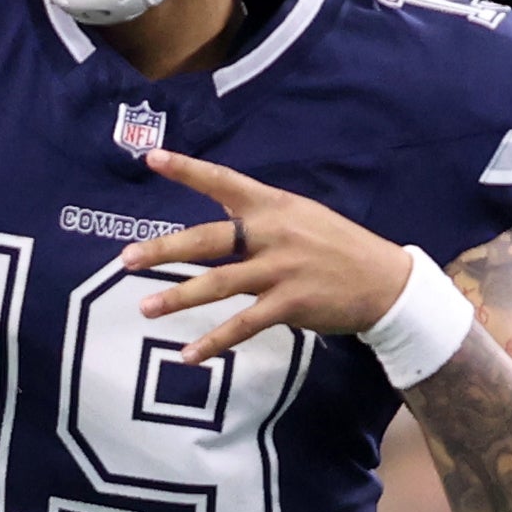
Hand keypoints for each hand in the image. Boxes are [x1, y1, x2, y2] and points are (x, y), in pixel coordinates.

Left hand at [129, 151, 414, 361]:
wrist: (384, 282)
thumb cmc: (337, 247)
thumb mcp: (302, 217)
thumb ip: (261, 217)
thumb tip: (220, 224)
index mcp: (274, 205)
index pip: (223, 181)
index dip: (186, 169)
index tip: (151, 158)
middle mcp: (273, 234)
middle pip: (208, 239)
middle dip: (164, 249)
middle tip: (127, 258)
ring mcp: (280, 270)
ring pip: (218, 284)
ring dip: (178, 297)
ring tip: (145, 308)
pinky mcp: (290, 304)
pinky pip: (243, 325)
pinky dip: (213, 341)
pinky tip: (188, 353)